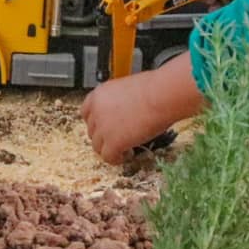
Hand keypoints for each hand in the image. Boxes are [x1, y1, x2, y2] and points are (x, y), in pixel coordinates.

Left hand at [79, 56, 205, 164]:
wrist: (162, 96)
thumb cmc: (155, 89)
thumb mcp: (128, 90)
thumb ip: (119, 102)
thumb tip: (123, 112)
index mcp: (99, 94)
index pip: (86, 112)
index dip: (97, 123)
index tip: (105, 127)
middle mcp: (96, 111)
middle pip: (92, 131)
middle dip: (104, 136)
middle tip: (118, 138)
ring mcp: (103, 128)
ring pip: (98, 146)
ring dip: (110, 149)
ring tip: (125, 149)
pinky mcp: (113, 142)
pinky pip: (108, 157)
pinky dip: (117, 159)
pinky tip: (129, 154)